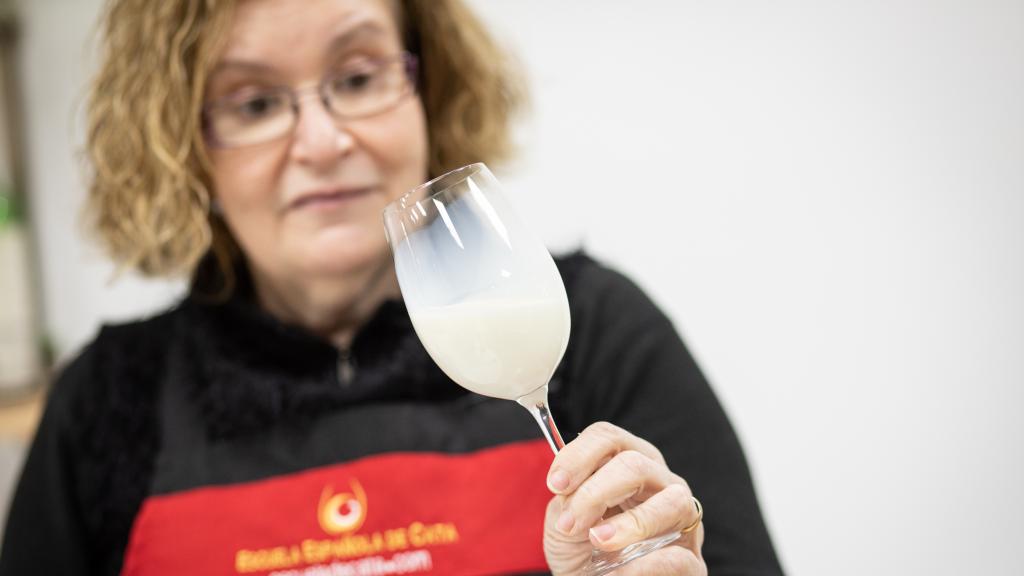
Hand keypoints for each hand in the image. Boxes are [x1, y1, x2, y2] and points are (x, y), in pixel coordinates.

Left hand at [543, 422, 705, 574]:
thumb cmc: (583, 552)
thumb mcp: (565, 521)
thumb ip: (568, 499)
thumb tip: (571, 489)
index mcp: (627, 464)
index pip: (608, 437)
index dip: (579, 455)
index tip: (555, 484)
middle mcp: (661, 482)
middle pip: (635, 463)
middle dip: (595, 493)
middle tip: (569, 525)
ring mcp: (683, 520)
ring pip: (671, 501)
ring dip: (630, 523)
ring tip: (599, 541)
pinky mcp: (693, 561)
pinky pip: (676, 555)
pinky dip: (643, 564)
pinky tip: (619, 571)